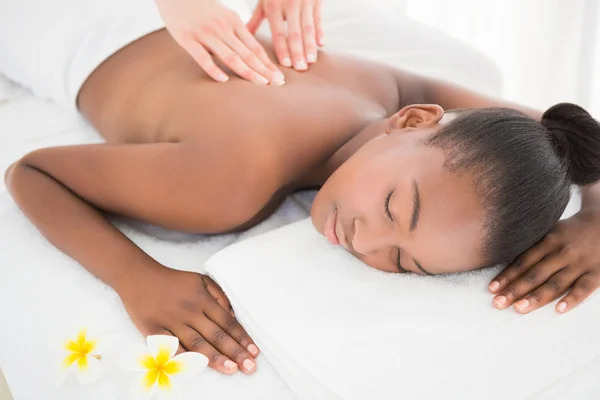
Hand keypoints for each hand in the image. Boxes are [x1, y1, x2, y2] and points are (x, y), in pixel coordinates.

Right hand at [119, 266, 259, 374]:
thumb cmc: (174, 281)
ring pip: (197, 343)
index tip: (254, 352)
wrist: (139, 277)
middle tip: (249, 367)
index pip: (227, 322)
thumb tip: (233, 317)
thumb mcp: (202, 280)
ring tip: (231, 369)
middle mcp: (190, 312)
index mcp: (203, 300)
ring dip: (215, 358)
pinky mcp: (154, 330)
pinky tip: (197, 367)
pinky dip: (183, 357)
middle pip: (216, 335)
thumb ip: (219, 297)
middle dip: (234, 352)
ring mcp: (172, 322)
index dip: (242, 338)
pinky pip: (171, 347)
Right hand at [155, 0, 284, 84]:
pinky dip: (213, 69)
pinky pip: (202, 57)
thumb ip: (233, 33)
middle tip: (277, 84)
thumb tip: (246, 55)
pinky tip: (224, 80)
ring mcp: (205, 33)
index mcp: (233, 21)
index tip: (278, 77)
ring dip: (247, 71)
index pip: (254, 47)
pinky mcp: (187, 38)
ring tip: (260, 84)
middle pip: (247, 54)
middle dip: (264, 70)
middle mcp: (222, 28)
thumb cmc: (199, 6)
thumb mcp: (222, 15)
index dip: (267, 63)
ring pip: (230, 56)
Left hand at [247, 0, 323, 70]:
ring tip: (311, 61)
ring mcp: (304, 2)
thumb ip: (256, 20)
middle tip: (300, 69)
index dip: (282, 49)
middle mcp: (289, 5)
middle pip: (294, 33)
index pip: (278, 33)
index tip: (285, 64)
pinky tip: (322, 44)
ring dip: (310, 46)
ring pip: (308, 28)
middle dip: (298, 52)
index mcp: (274, 7)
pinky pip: (318, 18)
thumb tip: (244, 36)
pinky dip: (320, 31)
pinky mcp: (316, 0)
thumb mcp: (264, 1)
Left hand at [488, 208, 599, 313]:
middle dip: (514, 290)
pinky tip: (559, 309)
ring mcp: (579, 264)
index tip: (492, 289)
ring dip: (536, 297)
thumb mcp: (551, 231)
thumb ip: (533, 246)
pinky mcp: (597, 273)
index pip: (523, 262)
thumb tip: (504, 260)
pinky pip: (583, 288)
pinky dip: (572, 299)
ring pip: (555, 283)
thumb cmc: (572, 232)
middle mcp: (562, 253)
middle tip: (498, 303)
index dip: (507, 276)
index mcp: (548, 241)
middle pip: (535, 274)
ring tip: (519, 308)